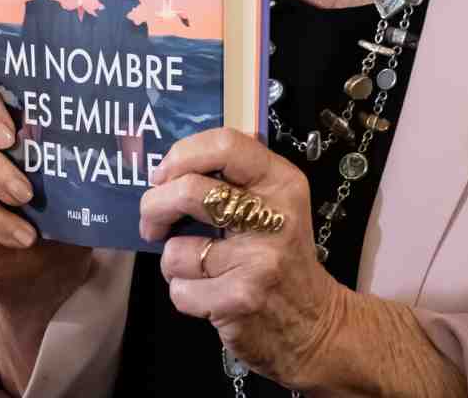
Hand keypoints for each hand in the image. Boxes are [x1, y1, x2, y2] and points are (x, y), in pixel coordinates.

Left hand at [142, 128, 349, 389]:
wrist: (315, 324)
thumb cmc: (281, 258)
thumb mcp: (275, 205)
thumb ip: (235, 180)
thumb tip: (167, 170)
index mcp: (282, 183)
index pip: (226, 144)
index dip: (182, 155)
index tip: (164, 177)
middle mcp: (273, 217)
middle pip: (189, 191)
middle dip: (154, 207)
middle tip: (153, 223)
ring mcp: (258, 260)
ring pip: (176, 250)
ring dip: (174, 263)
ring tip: (200, 269)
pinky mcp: (240, 299)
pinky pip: (180, 290)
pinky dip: (184, 295)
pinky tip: (210, 296)